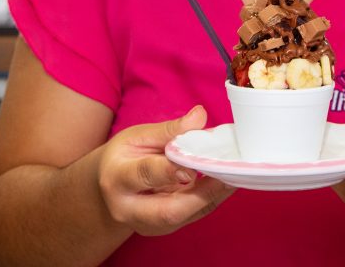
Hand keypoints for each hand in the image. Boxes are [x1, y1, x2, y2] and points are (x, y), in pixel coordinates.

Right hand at [97, 106, 234, 235]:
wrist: (109, 186)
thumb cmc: (124, 156)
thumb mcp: (138, 136)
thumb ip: (169, 130)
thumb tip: (200, 116)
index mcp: (118, 178)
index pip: (144, 176)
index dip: (169, 171)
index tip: (192, 166)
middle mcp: (129, 208)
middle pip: (168, 211)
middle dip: (202, 195)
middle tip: (228, 174)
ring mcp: (147, 224)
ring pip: (185, 216)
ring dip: (213, 196)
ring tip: (234, 175)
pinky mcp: (163, 228)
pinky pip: (192, 215)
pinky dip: (212, 198)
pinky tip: (227, 182)